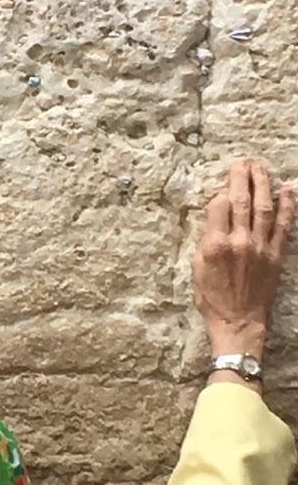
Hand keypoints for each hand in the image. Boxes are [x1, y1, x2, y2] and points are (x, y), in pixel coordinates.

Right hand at [192, 158, 292, 361]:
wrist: (238, 322)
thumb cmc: (213, 299)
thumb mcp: (196, 269)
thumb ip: (205, 240)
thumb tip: (214, 220)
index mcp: (214, 245)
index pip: (218, 206)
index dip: (219, 193)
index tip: (221, 189)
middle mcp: (239, 242)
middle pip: (241, 201)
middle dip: (242, 178)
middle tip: (242, 162)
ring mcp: (260, 247)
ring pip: (264, 207)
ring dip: (263, 185)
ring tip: (261, 168)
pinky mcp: (275, 255)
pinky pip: (284, 226)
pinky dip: (287, 207)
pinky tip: (288, 191)